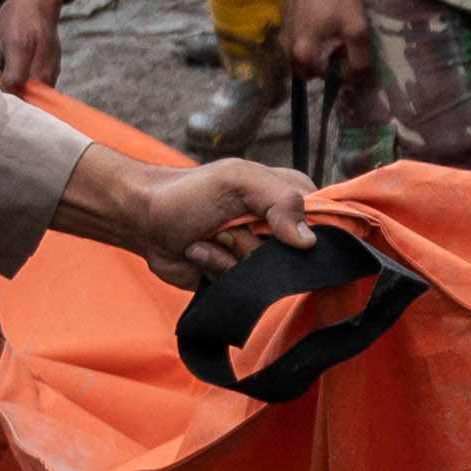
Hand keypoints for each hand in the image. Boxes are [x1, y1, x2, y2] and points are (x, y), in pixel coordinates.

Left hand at [110, 154, 315, 286]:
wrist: (144, 221)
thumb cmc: (189, 192)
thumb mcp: (237, 180)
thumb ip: (279, 199)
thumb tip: (308, 242)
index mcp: (289, 196)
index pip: (326, 221)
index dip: (307, 232)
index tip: (279, 231)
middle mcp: (280, 228)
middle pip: (298, 257)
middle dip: (257, 244)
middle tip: (229, 227)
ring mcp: (260, 256)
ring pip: (269, 277)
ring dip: (231, 257)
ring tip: (209, 237)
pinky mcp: (240, 280)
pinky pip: (244, 290)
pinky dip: (217, 269)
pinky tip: (200, 253)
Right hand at [278, 0, 369, 87]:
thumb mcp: (356, 30)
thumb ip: (359, 60)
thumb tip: (358, 79)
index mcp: (303, 56)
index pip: (324, 79)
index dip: (340, 71)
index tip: (349, 56)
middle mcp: (287, 52)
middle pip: (308, 73)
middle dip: (323, 67)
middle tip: (339, 49)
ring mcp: (282, 39)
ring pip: (299, 60)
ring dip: (314, 57)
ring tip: (330, 39)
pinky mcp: (283, 26)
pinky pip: (295, 46)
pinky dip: (306, 44)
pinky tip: (319, 29)